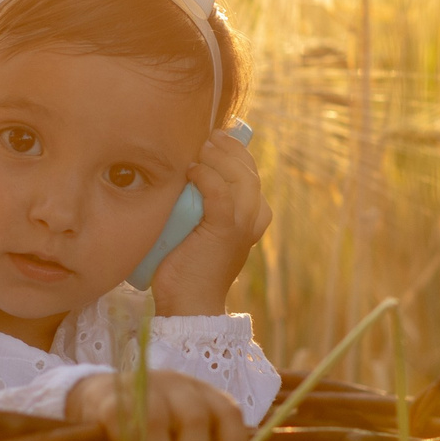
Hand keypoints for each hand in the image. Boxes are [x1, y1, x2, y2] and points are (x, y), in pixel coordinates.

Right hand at [67, 369, 251, 440]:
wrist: (97, 395)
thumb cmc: (149, 422)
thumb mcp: (178, 427)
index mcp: (200, 393)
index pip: (228, 411)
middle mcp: (176, 385)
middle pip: (194, 417)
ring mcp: (143, 388)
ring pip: (157, 421)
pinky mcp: (111, 400)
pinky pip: (124, 427)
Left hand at [151, 127, 271, 316]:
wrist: (189, 304)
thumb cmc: (188, 268)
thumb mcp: (198, 229)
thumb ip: (202, 206)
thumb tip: (186, 176)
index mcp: (253, 218)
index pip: (250, 175)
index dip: (237, 152)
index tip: (217, 138)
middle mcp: (254, 220)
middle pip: (248, 171)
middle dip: (230, 148)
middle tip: (209, 136)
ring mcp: (242, 226)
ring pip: (240, 177)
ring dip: (219, 158)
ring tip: (201, 147)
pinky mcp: (225, 231)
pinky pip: (221, 193)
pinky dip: (207, 177)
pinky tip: (192, 170)